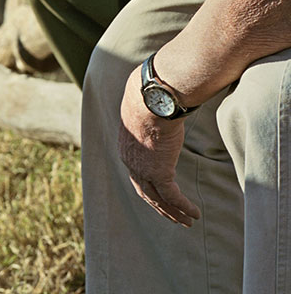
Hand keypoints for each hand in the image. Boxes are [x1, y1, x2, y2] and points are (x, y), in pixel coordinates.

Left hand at [117, 70, 200, 226]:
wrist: (151, 101)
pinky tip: (195, 214)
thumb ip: (153, 118)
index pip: (137, 175)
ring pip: (159, 200)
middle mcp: (131, 163)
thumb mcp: (147, 113)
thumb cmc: (151, 100)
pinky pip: (173, 197)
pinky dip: (184, 207)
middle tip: (175, 218)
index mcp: (127, 150)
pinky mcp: (159, 172)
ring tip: (188, 222)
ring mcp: (143, 170)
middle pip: (145, 192)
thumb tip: (164, 104)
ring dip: (174, 213)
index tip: (161, 197)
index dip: (149, 188)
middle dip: (161, 207)